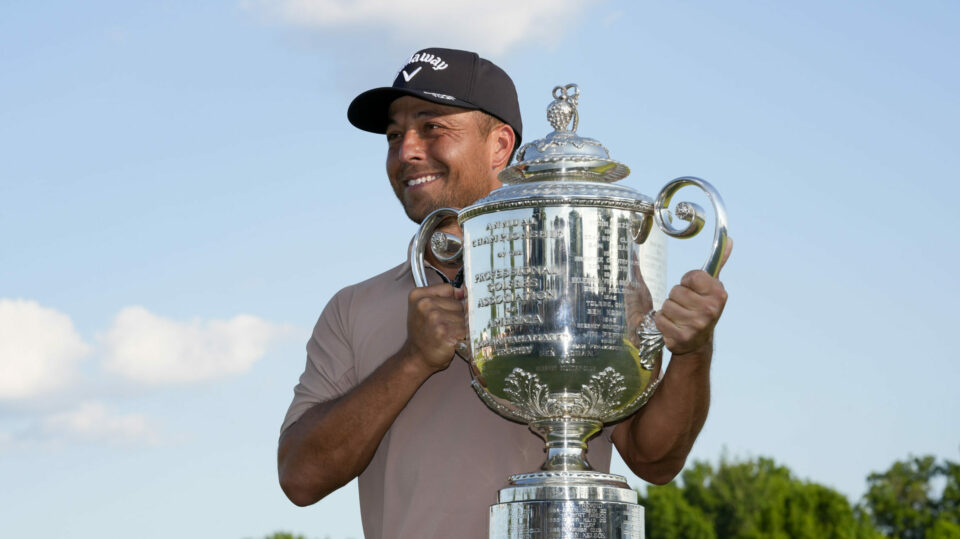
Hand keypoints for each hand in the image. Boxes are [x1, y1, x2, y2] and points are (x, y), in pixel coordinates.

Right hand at [404, 283, 467, 372]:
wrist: (417, 357)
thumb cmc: (424, 335)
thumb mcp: (426, 309)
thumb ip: (443, 296)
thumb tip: (464, 291)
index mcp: (418, 296)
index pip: (449, 289)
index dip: (453, 300)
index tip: (448, 311)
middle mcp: (425, 305)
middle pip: (459, 303)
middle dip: (457, 316)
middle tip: (445, 327)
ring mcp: (435, 318)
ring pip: (465, 317)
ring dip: (462, 328)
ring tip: (449, 335)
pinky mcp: (445, 332)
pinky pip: (467, 329)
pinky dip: (464, 336)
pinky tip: (454, 341)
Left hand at [656, 240, 732, 355]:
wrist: (697, 343)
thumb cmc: (702, 308)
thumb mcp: (712, 287)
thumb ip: (717, 263)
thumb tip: (729, 239)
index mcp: (719, 294)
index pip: (691, 276)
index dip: (688, 282)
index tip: (693, 291)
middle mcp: (710, 310)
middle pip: (676, 291)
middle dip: (677, 297)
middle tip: (686, 307)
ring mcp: (696, 325)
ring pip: (666, 305)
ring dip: (668, 310)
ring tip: (679, 317)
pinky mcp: (681, 337)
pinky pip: (659, 319)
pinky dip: (662, 322)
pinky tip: (673, 327)